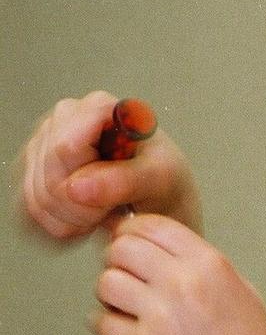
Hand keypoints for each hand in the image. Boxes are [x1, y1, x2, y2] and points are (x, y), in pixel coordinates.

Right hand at [18, 91, 202, 241]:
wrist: (163, 202)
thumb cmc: (167, 183)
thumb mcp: (160, 180)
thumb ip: (124, 181)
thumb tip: (77, 186)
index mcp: (100, 108)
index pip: (66, 149)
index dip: (85, 183)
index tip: (112, 199)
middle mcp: (67, 119)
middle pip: (48, 175)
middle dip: (81, 206)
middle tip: (112, 211)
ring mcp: (46, 143)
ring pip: (36, 195)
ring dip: (72, 219)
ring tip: (104, 214)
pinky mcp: (35, 171)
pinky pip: (29, 208)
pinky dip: (59, 226)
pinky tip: (86, 221)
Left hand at [93, 214, 265, 334]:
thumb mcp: (242, 294)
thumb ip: (204, 269)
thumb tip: (164, 252)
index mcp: (211, 264)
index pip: (153, 224)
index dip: (134, 233)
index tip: (132, 247)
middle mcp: (186, 282)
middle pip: (122, 248)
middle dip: (117, 263)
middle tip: (127, 281)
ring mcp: (164, 314)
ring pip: (106, 282)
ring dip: (109, 296)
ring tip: (126, 310)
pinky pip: (102, 322)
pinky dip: (105, 326)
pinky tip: (122, 332)